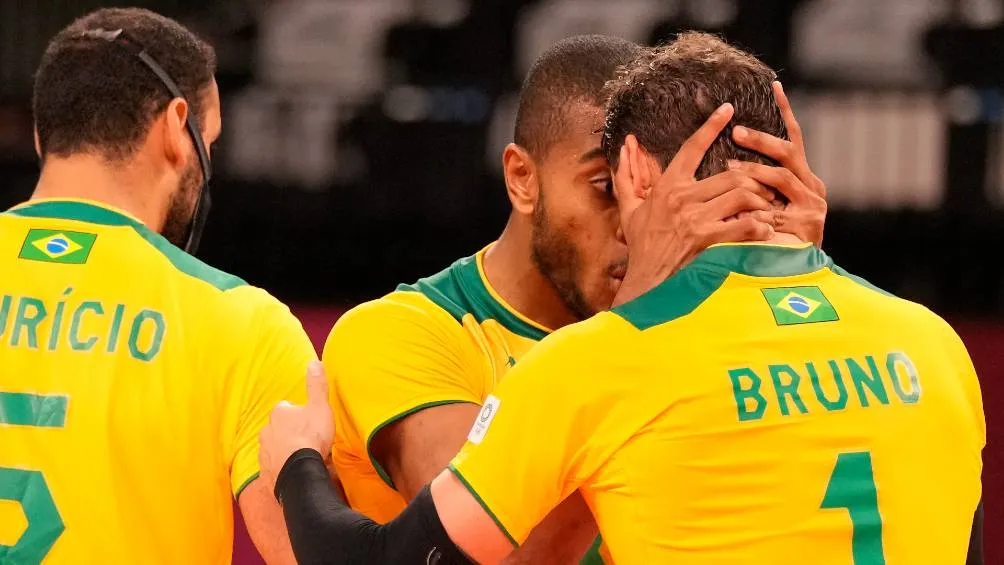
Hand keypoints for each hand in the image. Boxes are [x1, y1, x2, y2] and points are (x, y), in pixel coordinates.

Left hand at [258, 361, 334, 496]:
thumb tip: (314, 362)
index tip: (307, 419)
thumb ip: (316, 385)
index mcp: (279, 413)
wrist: (297, 472)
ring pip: (274, 447)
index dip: (297, 413)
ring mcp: (264, 452)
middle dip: (288, 432)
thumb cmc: (310, 437)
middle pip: (277, 428)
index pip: (286, 408)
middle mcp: (267, 430)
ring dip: (284, 449)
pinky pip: (273, 466)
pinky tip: (293, 470)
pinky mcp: (265, 471)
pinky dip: (281, 467)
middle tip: (306, 438)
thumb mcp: (319, 406)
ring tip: (300, 456)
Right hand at [612, 103, 776, 306]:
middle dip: (754, 180)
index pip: (692, 147)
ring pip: (742, 196)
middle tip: (766, 187)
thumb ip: (626, 179)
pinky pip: (745, 225)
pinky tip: (764, 230)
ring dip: (760, 202)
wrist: (646, 283)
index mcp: (667, 188)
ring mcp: (697, 220)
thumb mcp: (629, 211)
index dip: (711, 125)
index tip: (728, 109)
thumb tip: (622, 150)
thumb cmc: (641, 247)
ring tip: (767, 208)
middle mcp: (682, 200)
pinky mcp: (709, 241)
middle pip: (731, 175)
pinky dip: (760, 227)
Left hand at [730, 81, 826, 245]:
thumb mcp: (747, 207)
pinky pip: (781, 200)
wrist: (777, 281)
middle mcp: (811, 187)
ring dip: (755, 167)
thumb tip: (722, 158)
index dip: (785, 112)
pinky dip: (761, 196)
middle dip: (762, 140)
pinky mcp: (811, 221)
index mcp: (799, 179)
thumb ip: (741, 184)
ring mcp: (813, 204)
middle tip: (736, 131)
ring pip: (783, 174)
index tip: (775, 85)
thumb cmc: (755, 243)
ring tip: (730, 167)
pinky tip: (742, 196)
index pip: (792, 139)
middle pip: (789, 151)